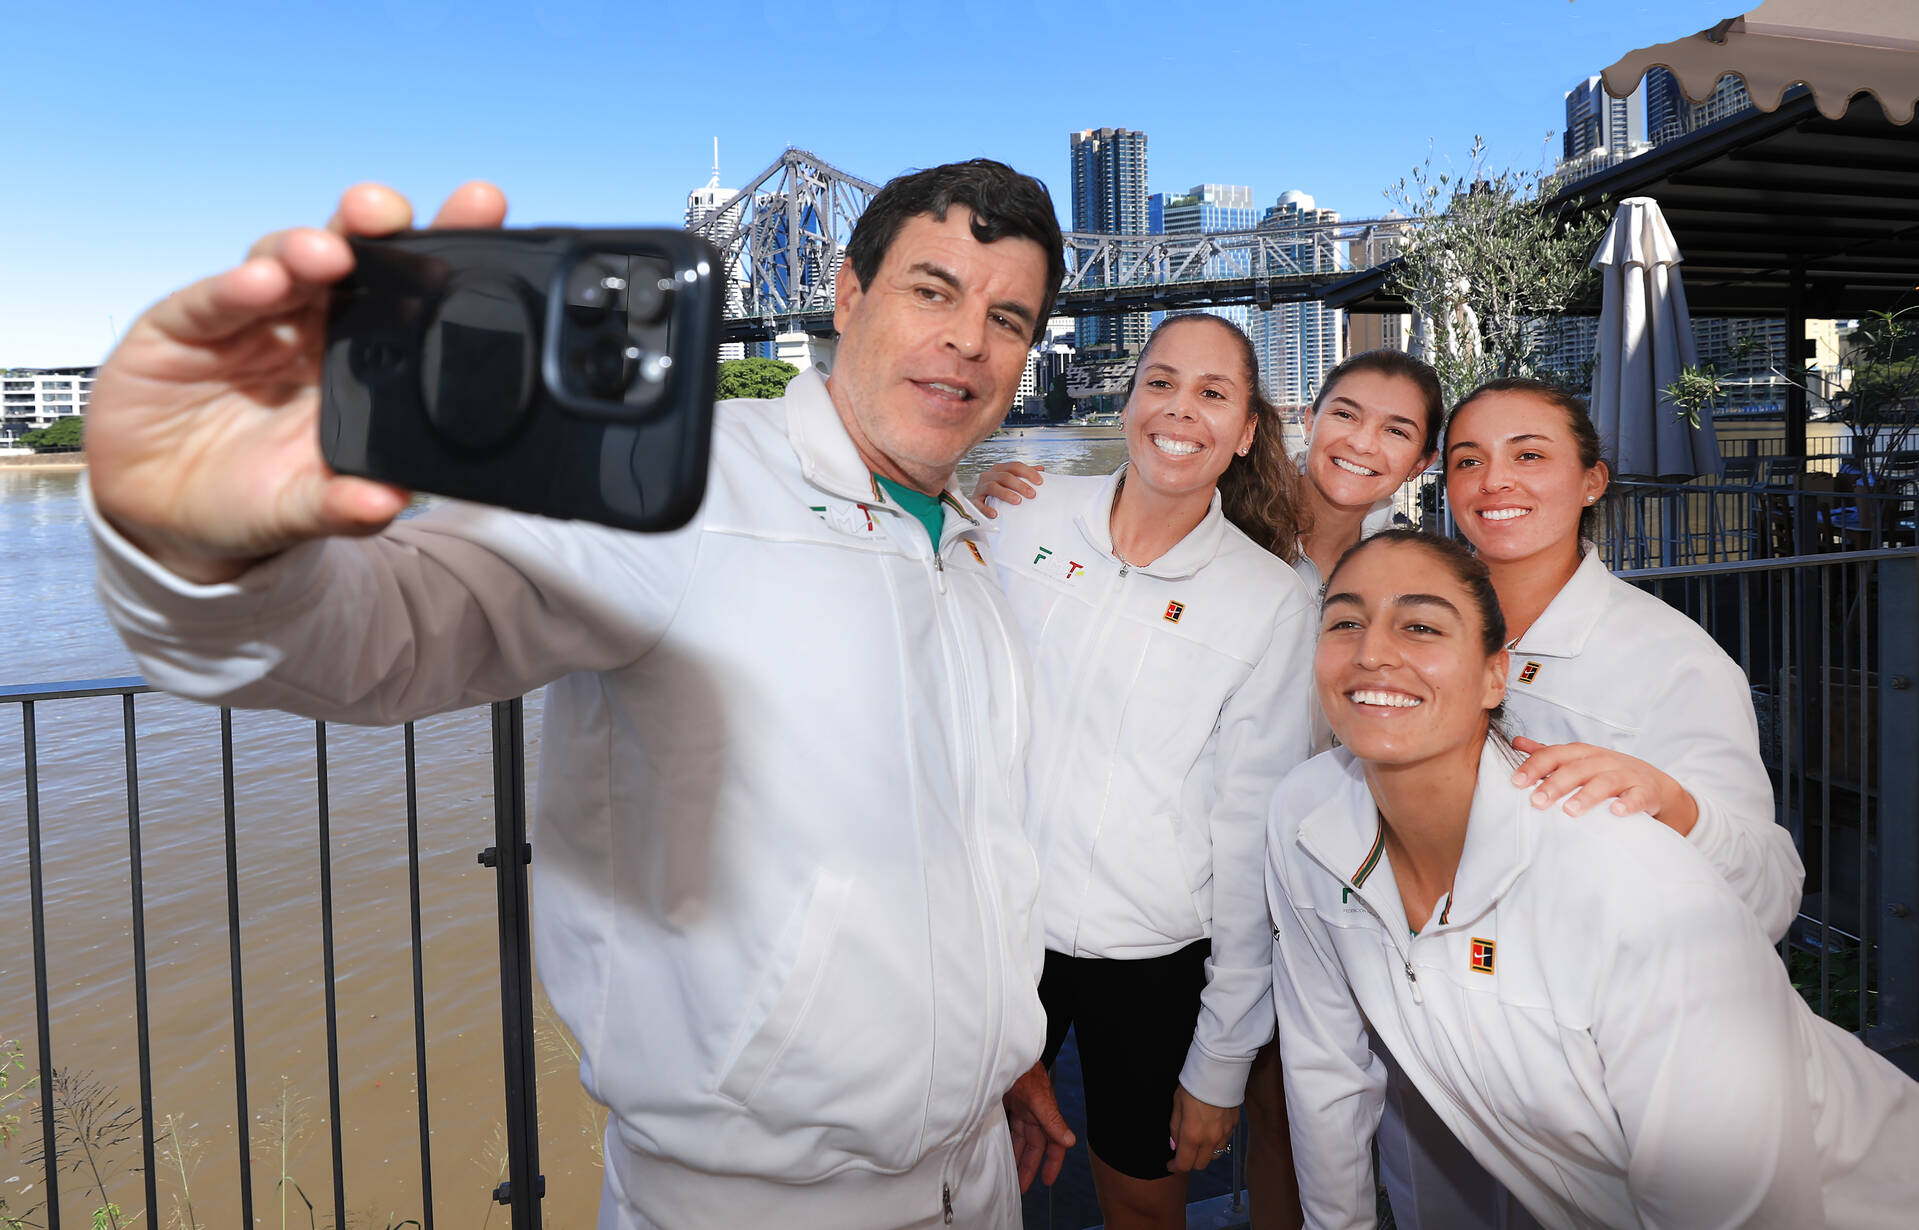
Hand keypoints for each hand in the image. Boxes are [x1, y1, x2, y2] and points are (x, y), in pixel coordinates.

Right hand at [87, 181, 509, 583]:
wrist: (169, 516)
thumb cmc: (256, 497)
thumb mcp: (304, 510)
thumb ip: (344, 506)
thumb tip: (388, 504)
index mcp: (363, 360)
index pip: (409, 296)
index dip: (443, 250)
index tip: (483, 207)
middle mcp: (312, 326)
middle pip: (352, 259)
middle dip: (374, 226)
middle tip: (390, 212)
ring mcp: (250, 319)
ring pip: (284, 264)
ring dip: (306, 251)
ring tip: (329, 254)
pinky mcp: (183, 327)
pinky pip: (212, 301)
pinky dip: (234, 288)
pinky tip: (260, 282)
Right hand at [972, 461, 1043, 516]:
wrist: (979, 504)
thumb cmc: (999, 493)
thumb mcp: (1011, 482)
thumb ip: (1024, 475)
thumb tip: (1041, 469)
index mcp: (1000, 469)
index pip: (1015, 466)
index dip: (1028, 472)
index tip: (1040, 482)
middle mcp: (989, 475)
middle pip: (1005, 476)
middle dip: (1020, 485)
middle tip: (1032, 494)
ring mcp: (980, 487)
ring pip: (992, 486)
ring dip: (1006, 493)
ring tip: (1017, 501)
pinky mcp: (974, 501)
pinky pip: (978, 504)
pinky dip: (986, 508)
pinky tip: (995, 514)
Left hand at [1002, 1061, 1074, 1190]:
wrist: (1006, 1046)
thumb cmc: (1025, 1066)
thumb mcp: (1038, 1096)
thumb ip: (1052, 1119)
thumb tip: (1070, 1141)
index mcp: (1045, 1113)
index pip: (1053, 1144)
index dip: (1052, 1164)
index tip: (1047, 1182)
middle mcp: (1034, 1112)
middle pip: (1034, 1146)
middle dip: (1029, 1166)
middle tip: (1021, 1187)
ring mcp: (1020, 1106)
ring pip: (1019, 1137)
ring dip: (1016, 1154)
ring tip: (1008, 1173)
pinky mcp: (1006, 1100)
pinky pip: (1006, 1125)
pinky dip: (1003, 1137)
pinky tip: (995, 1147)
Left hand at [1167, 1084, 1237, 1173]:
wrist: (1219, 1071)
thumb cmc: (1193, 1085)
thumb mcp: (1177, 1104)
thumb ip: (1175, 1128)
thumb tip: (1175, 1146)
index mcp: (1192, 1135)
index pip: (1184, 1164)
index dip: (1175, 1167)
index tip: (1170, 1164)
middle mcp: (1210, 1140)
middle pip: (1200, 1165)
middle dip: (1189, 1162)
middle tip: (1182, 1152)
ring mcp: (1224, 1134)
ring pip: (1214, 1156)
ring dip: (1204, 1154)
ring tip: (1197, 1141)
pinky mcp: (1234, 1127)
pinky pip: (1223, 1143)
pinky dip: (1215, 1143)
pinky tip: (1209, 1131)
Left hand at [1509, 735, 1698, 835]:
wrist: (1654, 784)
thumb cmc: (1607, 772)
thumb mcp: (1578, 760)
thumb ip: (1549, 754)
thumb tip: (1516, 743)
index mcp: (1582, 753)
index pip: (1555, 755)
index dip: (1535, 767)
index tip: (1516, 782)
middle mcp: (1603, 760)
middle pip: (1577, 769)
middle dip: (1555, 784)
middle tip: (1536, 801)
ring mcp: (1626, 775)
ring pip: (1605, 782)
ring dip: (1587, 795)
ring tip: (1570, 810)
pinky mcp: (1646, 791)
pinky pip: (1638, 797)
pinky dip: (1628, 803)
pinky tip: (1616, 812)